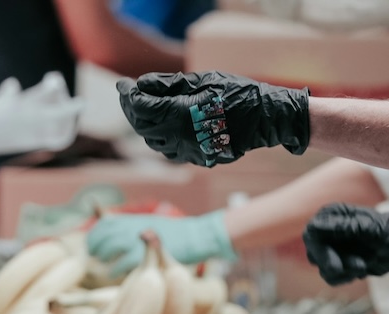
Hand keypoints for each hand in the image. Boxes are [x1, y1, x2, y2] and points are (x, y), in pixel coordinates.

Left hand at [87, 211, 234, 275]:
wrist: (195, 237)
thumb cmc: (175, 235)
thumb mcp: (152, 225)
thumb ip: (135, 229)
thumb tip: (116, 229)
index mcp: (133, 220)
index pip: (104, 224)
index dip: (94, 236)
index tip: (92, 246)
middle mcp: (132, 227)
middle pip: (103, 236)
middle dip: (95, 247)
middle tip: (94, 258)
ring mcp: (138, 240)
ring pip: (109, 247)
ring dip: (102, 257)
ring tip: (104, 266)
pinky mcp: (145, 255)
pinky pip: (121, 263)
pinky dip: (114, 270)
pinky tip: (113, 275)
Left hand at [116, 71, 308, 166]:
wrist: (266, 118)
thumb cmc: (237, 93)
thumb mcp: (201, 80)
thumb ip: (167, 84)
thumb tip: (141, 85)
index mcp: (180, 116)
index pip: (141, 107)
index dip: (128, 95)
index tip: (122, 84)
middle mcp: (181, 138)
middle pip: (142, 126)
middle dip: (131, 109)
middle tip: (128, 94)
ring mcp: (190, 153)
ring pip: (153, 142)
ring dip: (143, 125)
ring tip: (142, 107)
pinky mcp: (199, 159)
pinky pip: (170, 150)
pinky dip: (159, 137)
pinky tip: (162, 125)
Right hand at [303, 204, 388, 285]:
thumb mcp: (372, 231)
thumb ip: (345, 229)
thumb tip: (316, 228)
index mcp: (335, 214)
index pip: (312, 233)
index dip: (320, 252)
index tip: (336, 266)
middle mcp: (332, 229)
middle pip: (314, 253)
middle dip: (334, 265)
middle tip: (359, 267)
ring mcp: (336, 246)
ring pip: (323, 268)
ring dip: (344, 272)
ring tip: (365, 267)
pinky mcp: (343, 261)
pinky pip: (333, 276)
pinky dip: (346, 278)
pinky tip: (363, 271)